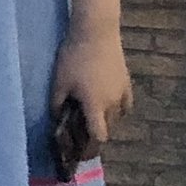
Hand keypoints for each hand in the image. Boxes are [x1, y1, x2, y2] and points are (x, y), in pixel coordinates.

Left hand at [50, 26, 132, 148]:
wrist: (96, 33)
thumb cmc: (74, 57)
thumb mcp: (59, 82)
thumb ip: (57, 104)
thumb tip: (57, 119)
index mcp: (95, 106)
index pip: (98, 137)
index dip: (90, 148)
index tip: (81, 152)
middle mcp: (113, 104)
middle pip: (108, 130)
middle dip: (95, 135)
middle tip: (81, 133)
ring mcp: (123, 93)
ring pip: (117, 118)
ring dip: (105, 121)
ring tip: (90, 115)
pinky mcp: (127, 83)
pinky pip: (125, 106)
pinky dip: (115, 110)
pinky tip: (105, 104)